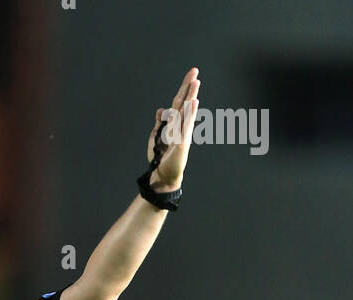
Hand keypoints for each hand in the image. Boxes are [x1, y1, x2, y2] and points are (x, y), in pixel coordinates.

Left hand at [147, 67, 199, 191]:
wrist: (163, 176)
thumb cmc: (161, 157)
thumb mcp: (156, 136)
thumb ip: (160, 122)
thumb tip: (160, 109)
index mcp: (174, 123)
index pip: (178, 101)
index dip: (183, 87)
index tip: (192, 73)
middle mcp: (180, 126)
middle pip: (184, 102)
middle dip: (189, 87)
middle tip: (195, 71)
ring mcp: (182, 134)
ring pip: (186, 111)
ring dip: (191, 96)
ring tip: (196, 82)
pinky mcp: (182, 142)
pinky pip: (186, 125)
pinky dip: (190, 113)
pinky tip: (194, 103)